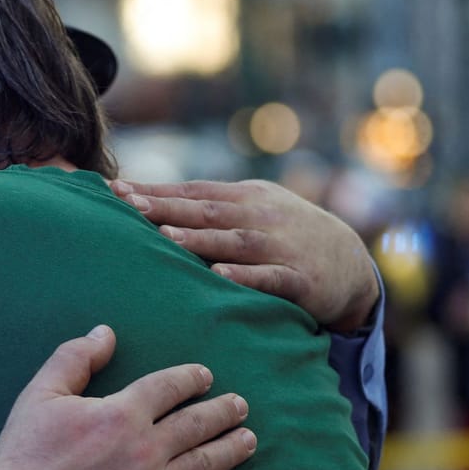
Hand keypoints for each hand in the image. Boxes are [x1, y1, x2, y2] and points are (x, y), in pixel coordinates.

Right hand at [0, 325, 255, 469]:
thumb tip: (106, 332)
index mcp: (120, 414)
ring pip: (207, 464)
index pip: (169, 388)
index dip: (192, 379)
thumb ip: (74, 359)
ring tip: (249, 439)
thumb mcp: (39, 397)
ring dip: (233, 448)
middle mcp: (145, 451)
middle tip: (240, 406)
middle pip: (198, 424)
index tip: (205, 377)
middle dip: (224, 411)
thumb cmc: (22, 458)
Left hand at [112, 178, 378, 333]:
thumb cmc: (289, 236)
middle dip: (167, 207)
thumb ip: (214, 207)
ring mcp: (281, 246)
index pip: (193, 191)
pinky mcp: (299, 279)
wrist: (352, 264)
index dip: (155, 191)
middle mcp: (261, 216)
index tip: (116, 190)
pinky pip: (270, 277)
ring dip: (200, 238)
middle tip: (128, 206)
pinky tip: (220, 274)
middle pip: (207, 210)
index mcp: (246, 198)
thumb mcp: (257, 211)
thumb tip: (157, 205)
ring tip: (165, 236)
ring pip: (234, 240)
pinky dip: (245, 275)